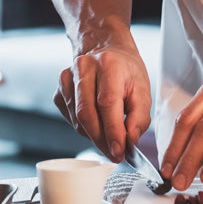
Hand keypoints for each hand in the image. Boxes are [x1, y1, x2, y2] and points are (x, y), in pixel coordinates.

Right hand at [53, 43, 151, 162]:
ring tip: (110, 135)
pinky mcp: (59, 90)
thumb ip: (139, 117)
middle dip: (102, 140)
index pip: (107, 102)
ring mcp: (67, 78)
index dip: (112, 131)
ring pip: (78, 120)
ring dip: (94, 135)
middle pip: (87, 114)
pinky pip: (71, 119)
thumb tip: (130, 141)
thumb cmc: (125, 70)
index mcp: (108, 64)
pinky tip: (97, 121)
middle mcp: (84, 67)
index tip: (119, 151)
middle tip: (116, 154)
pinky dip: (85, 128)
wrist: (105, 50)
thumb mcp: (143, 89)